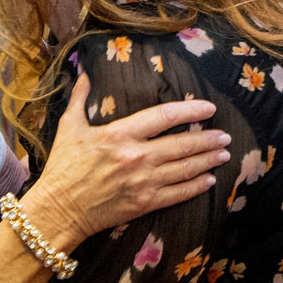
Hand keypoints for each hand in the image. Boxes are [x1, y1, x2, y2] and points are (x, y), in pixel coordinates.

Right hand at [22, 73, 227, 250]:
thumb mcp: (68, 127)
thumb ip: (79, 98)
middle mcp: (136, 157)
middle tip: (224, 135)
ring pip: (185, 169)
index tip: (208, 107)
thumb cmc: (62, 168)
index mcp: (119, 135)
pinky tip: (208, 180)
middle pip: (182, 144)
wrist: (58, 210)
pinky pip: (178, 194)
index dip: (190, 110)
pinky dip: (196, 186)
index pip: (163, 117)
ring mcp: (142, 182)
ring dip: (208, 160)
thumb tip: (83, 72)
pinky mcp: (144, 204)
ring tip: (224, 154)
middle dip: (208, 139)